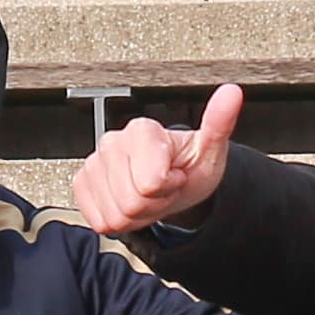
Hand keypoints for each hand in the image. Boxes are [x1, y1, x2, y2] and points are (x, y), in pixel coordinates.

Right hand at [71, 82, 239, 235]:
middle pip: (133, 202)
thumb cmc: (188, 164)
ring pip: (117, 215)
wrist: (172, 180)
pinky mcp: (82, 184)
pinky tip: (129, 199)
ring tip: (149, 193)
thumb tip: (232, 93)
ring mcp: (93, 163)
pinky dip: (119, 220)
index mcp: (142, 130)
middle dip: (155, 203)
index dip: (170, 186)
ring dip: (139, 214)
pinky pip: (100, 221)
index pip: (151, 182)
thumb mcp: (210, 149)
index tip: (176, 173)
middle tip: (163, 187)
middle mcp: (112, 142)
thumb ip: (219, 122)